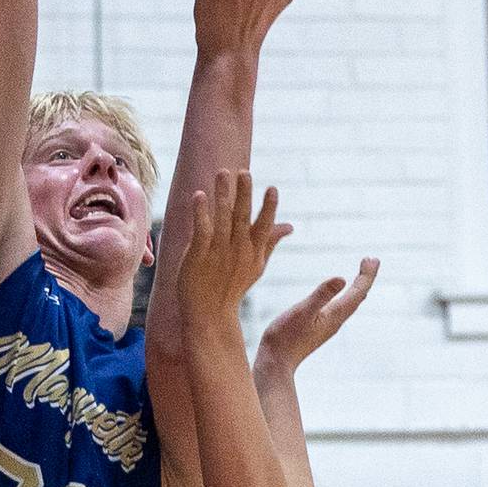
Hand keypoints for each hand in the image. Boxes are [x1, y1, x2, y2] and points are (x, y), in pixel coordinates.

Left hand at [176, 171, 291, 328]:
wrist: (210, 314)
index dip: (268, 207)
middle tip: (245, 172)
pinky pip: (201, 231)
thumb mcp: (257, 265)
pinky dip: (200, 212)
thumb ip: (270, 242)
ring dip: (222, 195)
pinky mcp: (198, 256)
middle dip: (244, 194)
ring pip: (222, 219)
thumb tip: (289, 225)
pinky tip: (198, 195)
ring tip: (222, 172)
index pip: (263, 226)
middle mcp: (238, 251)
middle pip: (242, 217)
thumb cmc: (232, 287)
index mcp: (253, 252)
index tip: (272, 188)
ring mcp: (218, 253)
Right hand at [254, 259, 379, 376]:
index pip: (358, 292)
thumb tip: (342, 278)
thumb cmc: (285, 337)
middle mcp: (336, 320)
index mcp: (335, 314)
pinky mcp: (319, 328)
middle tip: (372, 260)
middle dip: (365, 278)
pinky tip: (339, 298)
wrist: (276, 363)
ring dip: (357, 288)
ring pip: (350, 304)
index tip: (373, 259)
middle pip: (358, 296)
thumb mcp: (302, 311)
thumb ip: (321, 295)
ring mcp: (328, 325)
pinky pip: (340, 309)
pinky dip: (345, 297)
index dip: (367, 275)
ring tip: (361, 275)